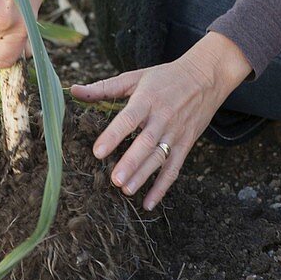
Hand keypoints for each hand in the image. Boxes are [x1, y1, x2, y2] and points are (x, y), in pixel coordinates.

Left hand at [71, 32, 251, 210]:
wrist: (206, 76)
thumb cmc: (165, 77)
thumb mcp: (136, 77)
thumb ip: (104, 87)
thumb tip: (73, 90)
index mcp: (148, 98)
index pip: (129, 118)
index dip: (114, 135)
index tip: (98, 151)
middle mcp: (163, 117)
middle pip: (146, 142)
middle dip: (131, 162)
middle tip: (115, 179)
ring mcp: (176, 132)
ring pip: (160, 158)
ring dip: (144, 176)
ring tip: (126, 190)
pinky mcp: (186, 144)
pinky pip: (174, 168)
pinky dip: (163, 187)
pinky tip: (149, 203)